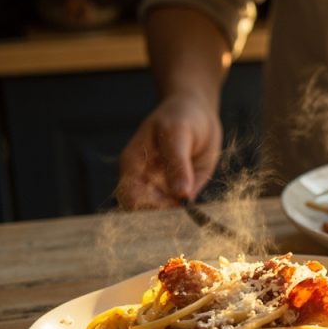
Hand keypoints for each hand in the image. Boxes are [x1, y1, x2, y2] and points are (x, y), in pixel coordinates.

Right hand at [116, 93, 222, 208]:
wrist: (198, 111)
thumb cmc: (181, 116)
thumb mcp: (178, 134)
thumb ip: (178, 164)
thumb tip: (181, 195)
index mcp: (133, 165)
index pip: (129, 197)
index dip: (145, 208)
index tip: (169, 206)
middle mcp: (145, 180)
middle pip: (144, 210)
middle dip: (162, 216)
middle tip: (183, 212)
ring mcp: (163, 187)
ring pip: (164, 213)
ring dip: (177, 217)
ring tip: (191, 212)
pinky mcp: (183, 190)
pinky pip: (183, 207)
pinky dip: (190, 212)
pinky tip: (198, 211)